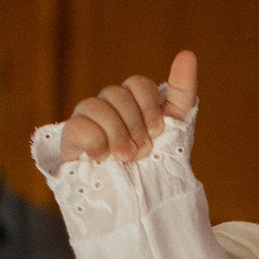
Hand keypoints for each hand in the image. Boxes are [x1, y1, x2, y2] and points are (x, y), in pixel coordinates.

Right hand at [59, 50, 197, 167]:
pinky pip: (78, 125)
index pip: (137, 84)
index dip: (149, 107)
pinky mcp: (71, 140)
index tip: (158, 132)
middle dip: (135, 126)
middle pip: (117, 93)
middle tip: (142, 152)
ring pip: (95, 105)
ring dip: (117, 135)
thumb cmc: (155, 166)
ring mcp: (87, 121)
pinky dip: (95, 142)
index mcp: (132, 103)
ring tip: (124, 158)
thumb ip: (182, 91)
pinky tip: (102, 158)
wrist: (138, 204)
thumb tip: (187, 53)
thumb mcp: (176, 128)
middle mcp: (108, 107)